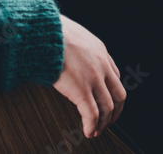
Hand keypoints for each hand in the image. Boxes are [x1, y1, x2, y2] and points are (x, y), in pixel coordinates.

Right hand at [53, 15, 124, 138]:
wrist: (43, 31)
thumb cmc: (50, 31)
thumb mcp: (72, 34)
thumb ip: (77, 47)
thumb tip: (67, 54)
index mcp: (100, 50)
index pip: (115, 77)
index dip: (111, 94)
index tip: (106, 102)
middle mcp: (101, 65)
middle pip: (118, 94)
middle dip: (114, 111)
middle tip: (107, 121)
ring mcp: (93, 78)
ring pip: (107, 107)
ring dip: (103, 123)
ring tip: (96, 131)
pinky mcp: (81, 90)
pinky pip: (92, 114)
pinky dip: (91, 126)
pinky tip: (87, 131)